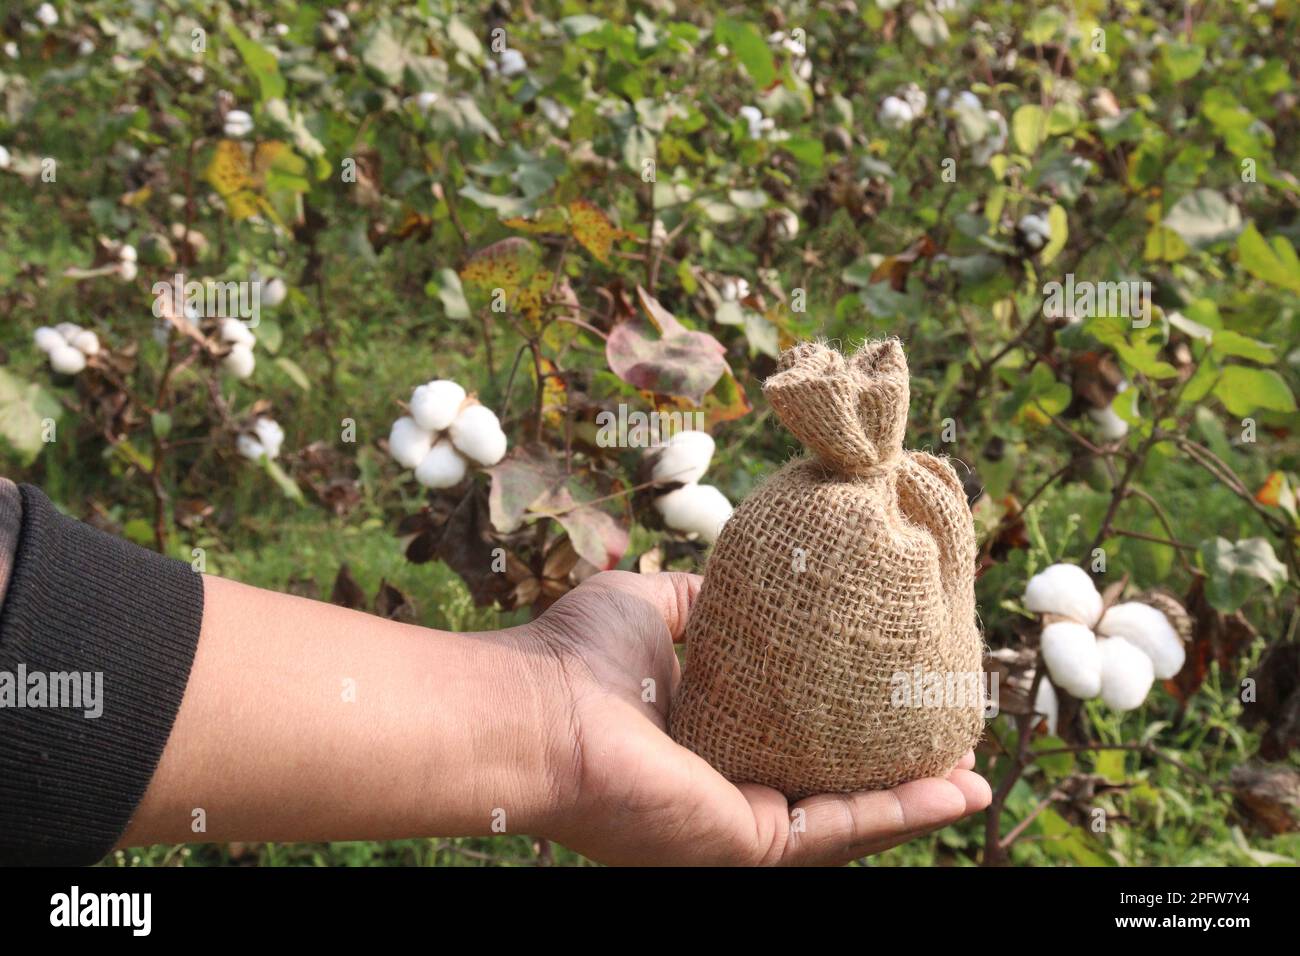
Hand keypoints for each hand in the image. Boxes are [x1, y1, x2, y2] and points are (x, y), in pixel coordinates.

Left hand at [523, 570, 991, 865]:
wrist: (536, 709)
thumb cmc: (577, 658)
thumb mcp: (655, 610)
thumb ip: (702, 604)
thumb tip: (744, 584)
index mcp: (704, 745)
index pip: (791, 744)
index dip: (847, 725)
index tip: (898, 697)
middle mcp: (725, 795)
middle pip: (830, 789)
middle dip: (896, 772)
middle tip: (952, 744)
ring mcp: (738, 827)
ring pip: (848, 818)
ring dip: (915, 800)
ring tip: (976, 778)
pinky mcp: (748, 843)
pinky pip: (840, 830)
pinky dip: (900, 812)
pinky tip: (954, 790)